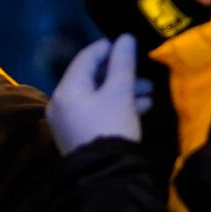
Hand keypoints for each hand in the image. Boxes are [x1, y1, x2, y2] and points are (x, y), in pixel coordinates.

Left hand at [47, 35, 153, 153]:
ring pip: (97, 96)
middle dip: (122, 75)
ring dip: (124, 92)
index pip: (85, 58)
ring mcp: (67, 120)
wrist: (105, 173)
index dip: (107, 48)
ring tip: (150, 94)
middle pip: (92, 78)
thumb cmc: (112, 126)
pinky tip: (142, 108)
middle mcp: (61, 103)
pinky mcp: (77, 134)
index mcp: (67, 89)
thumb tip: (125, 38)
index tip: (128, 44)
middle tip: (145, 76)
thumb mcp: (120, 93)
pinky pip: (96, 111)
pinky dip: (116, 106)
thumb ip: (122, 63)